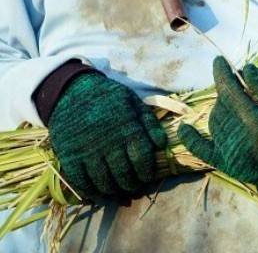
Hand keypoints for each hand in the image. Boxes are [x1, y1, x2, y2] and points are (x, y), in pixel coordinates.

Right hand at [48, 72, 166, 199]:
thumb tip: (162, 144)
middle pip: (125, 176)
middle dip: (133, 186)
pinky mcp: (70, 157)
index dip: (147, 173)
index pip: (143, 160)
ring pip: (105, 183)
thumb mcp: (133, 102)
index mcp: (128, 129)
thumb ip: (149, 123)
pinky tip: (98, 193)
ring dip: (114, 192)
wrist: (72, 91)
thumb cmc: (107, 96)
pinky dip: (92, 192)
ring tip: (120, 192)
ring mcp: (88, 152)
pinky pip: (82, 183)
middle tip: (135, 188)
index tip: (147, 176)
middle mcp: (109, 144)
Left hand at [177, 56, 257, 197]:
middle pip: (221, 105)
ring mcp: (230, 156)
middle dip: (228, 91)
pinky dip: (192, 139)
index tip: (219, 60)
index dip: (222, 74)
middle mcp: (239, 141)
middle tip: (240, 86)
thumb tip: (244, 69)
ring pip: (214, 121)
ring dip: (221, 107)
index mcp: (256, 124)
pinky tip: (184, 128)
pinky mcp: (228, 166)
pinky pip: (204, 151)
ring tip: (235, 103)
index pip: (230, 92)